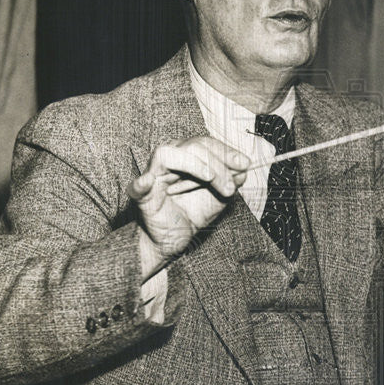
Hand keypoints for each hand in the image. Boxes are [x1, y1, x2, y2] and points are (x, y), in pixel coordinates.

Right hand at [128, 137, 248, 263]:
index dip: (226, 151)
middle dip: (218, 163)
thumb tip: (244, 168)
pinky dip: (142, 184)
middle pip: (193, 146)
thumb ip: (231, 181)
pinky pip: (138, 186)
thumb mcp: (220, 197)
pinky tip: (148, 182)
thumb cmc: (193, 213)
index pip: (206, 144)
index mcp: (186, 156)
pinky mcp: (141, 195)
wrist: (174, 240)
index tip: (245, 163)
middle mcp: (169, 159)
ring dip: (196, 165)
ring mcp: (153, 174)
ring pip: (171, 155)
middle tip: (232, 186)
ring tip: (211, 180)